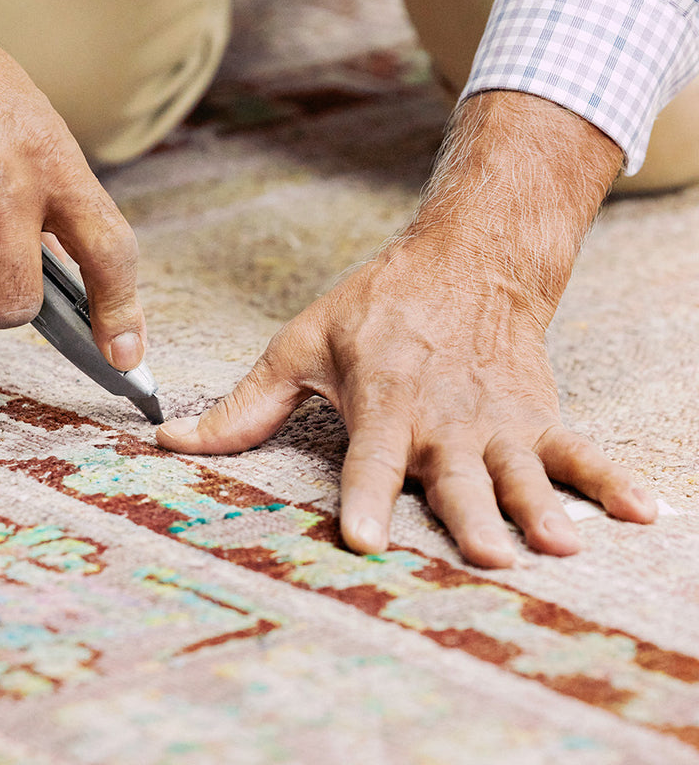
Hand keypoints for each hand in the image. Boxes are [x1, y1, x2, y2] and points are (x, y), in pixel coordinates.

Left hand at [158, 92, 657, 566]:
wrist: (464, 260)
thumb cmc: (376, 307)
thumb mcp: (301, 344)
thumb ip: (243, 404)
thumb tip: (170, 440)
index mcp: (384, 398)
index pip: (371, 457)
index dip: (368, 496)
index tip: (367, 538)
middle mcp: (443, 416)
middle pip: (454, 476)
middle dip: (468, 516)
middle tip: (486, 554)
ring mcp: (496, 419)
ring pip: (519, 472)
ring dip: (540, 508)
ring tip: (558, 545)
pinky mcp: (535, 416)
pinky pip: (578, 453)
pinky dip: (611, 482)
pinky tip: (645, 513)